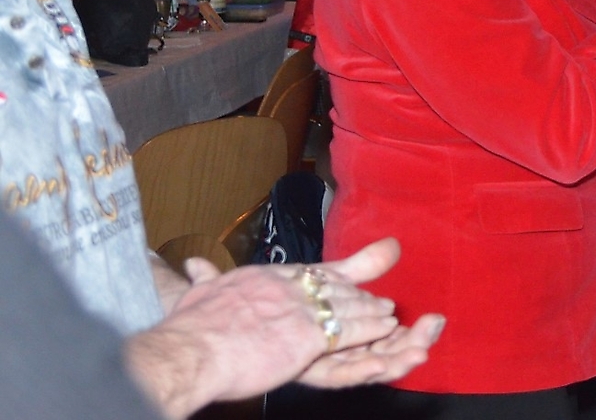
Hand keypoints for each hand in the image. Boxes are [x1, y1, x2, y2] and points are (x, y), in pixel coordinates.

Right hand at [127, 238, 442, 416]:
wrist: (190, 351)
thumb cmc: (190, 329)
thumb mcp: (200, 292)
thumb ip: (203, 278)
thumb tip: (189, 264)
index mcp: (265, 277)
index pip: (308, 272)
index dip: (332, 277)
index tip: (346, 280)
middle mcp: (288, 287)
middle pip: (333, 286)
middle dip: (356, 294)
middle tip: (376, 300)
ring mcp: (301, 310)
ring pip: (346, 306)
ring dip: (369, 311)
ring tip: (386, 314)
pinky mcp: (309, 335)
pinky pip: (349, 329)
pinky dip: (369, 328)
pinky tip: (384, 329)